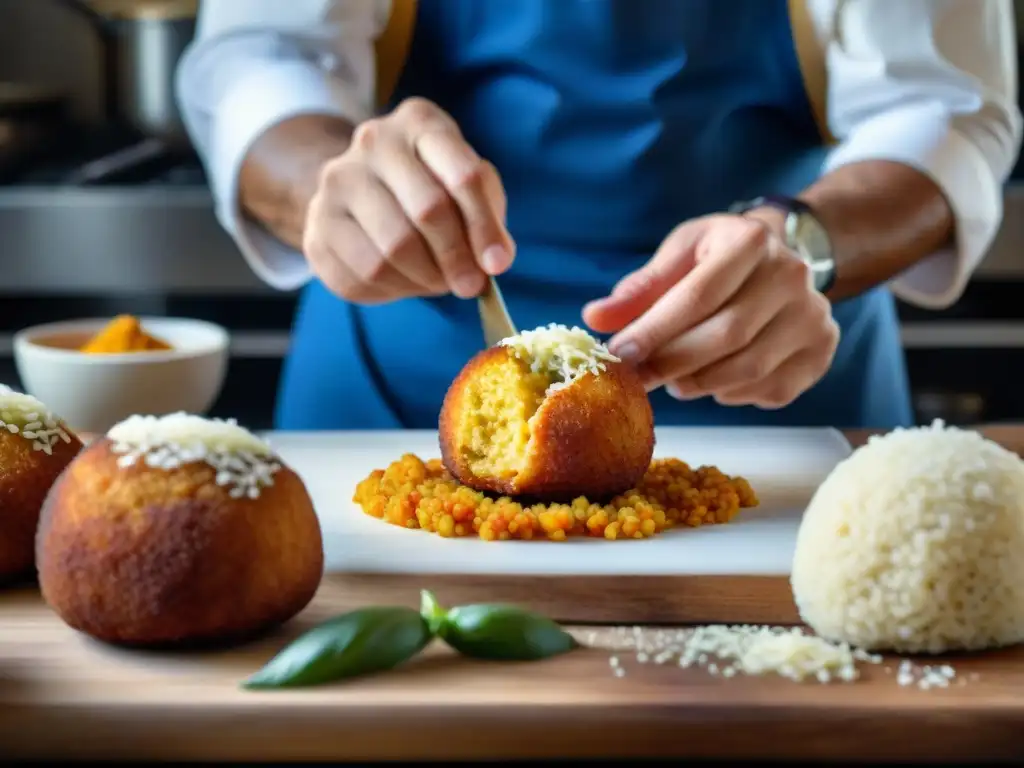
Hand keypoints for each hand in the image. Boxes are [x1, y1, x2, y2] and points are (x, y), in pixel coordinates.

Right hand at [304, 98, 514, 303]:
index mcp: (419, 122)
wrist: (358, 189)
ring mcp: (338, 181)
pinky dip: (394, 290)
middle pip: (428, 210)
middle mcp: (373, 141)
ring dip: (426, 277)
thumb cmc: (428, 187)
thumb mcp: (465, 185)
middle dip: (456, 257)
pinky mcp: (317, 226)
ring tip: (437, 280)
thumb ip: (488, 216)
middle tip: (470, 284)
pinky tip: (404, 282)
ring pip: (393, 248)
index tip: (497, 264)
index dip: (484, 227)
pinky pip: (363, 275)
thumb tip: (495, 260)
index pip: (463, 175)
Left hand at [583, 212, 839, 408]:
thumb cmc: (717, 256)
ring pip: (746, 369)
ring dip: (698, 383)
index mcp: (751, 240)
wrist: (780, 259)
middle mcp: (792, 276)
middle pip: (725, 336)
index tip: (619, 355)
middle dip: (671, 363)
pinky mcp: (821, 352)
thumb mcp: (678, 254)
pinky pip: (768, 390)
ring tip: (671, 379)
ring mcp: (814, 317)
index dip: (655, 330)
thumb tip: (594, 319)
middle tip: (636, 378)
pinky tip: (711, 380)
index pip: (697, 295)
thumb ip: (638, 288)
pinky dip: (730, 394)